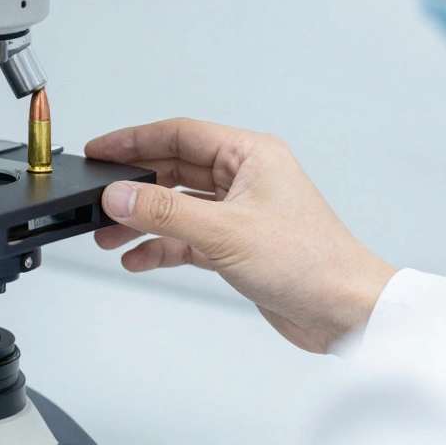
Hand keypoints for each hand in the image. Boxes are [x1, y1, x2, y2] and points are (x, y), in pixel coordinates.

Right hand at [86, 118, 396, 353]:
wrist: (346, 312)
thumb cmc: (312, 262)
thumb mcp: (225, 232)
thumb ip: (165, 211)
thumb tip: (118, 194)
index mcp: (250, 155)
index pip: (178, 134)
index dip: (133, 141)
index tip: (99, 150)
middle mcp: (245, 178)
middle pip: (173, 169)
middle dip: (134, 187)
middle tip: (98, 198)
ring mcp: (240, 212)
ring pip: (177, 206)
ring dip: (143, 221)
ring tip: (110, 237)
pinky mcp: (238, 245)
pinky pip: (187, 237)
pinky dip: (162, 247)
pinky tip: (139, 258)